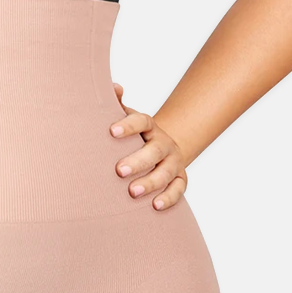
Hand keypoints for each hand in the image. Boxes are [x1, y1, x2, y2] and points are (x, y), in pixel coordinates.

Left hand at [108, 82, 188, 209]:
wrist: (162, 149)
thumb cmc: (136, 136)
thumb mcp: (126, 118)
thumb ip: (116, 104)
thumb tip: (114, 87)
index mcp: (150, 127)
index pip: (142, 121)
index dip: (128, 126)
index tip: (111, 131)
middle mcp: (164, 144)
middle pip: (154, 151)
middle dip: (138, 161)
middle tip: (119, 170)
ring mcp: (173, 162)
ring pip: (166, 172)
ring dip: (150, 182)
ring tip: (132, 192)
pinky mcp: (179, 179)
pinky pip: (178, 190)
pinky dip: (168, 198)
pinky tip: (155, 206)